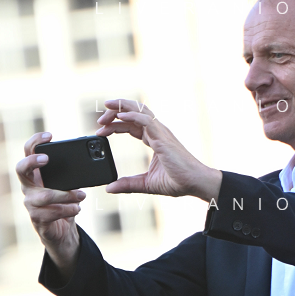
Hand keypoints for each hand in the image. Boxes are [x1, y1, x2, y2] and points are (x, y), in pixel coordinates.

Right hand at [16, 131, 84, 275]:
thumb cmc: (64, 203)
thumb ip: (72, 175)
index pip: (28, 152)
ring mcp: (30, 204)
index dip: (34, 142)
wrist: (62, 231)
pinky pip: (50, 213)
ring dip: (65, 194)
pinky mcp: (37, 219)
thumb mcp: (68, 186)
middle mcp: (28, 187)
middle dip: (32, 162)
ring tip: (81, 195)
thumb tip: (87, 162)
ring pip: (43, 195)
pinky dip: (67, 210)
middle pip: (20, 169)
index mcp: (35, 175)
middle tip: (47, 159)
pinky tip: (77, 209)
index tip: (49, 136)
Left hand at [96, 99, 221, 201]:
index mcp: (154, 139)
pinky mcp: (163, 138)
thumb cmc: (178, 181)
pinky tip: (120, 117)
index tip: (100, 132)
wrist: (195, 183)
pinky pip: (146, 121)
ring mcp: (161, 132)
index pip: (130, 124)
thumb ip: (128, 184)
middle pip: (133, 112)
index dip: (114, 125)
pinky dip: (132, 116)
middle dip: (114, 112)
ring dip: (121, 107)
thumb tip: (110, 187)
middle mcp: (157, 132)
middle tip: (99, 120)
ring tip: (105, 108)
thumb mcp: (146, 184)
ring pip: (139, 110)